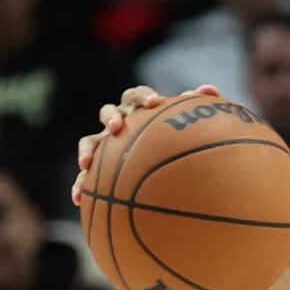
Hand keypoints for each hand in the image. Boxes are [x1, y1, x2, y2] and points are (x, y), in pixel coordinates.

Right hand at [70, 83, 221, 209]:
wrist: (158, 159)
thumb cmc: (171, 136)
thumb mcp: (182, 123)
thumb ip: (194, 107)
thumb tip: (212, 90)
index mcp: (138, 109)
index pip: (137, 96)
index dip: (144, 97)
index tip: (155, 103)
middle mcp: (118, 122)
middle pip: (108, 111)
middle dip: (111, 117)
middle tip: (117, 126)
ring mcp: (105, 142)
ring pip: (89, 141)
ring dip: (87, 150)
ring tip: (86, 163)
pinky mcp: (96, 165)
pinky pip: (85, 175)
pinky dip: (79, 185)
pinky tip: (78, 199)